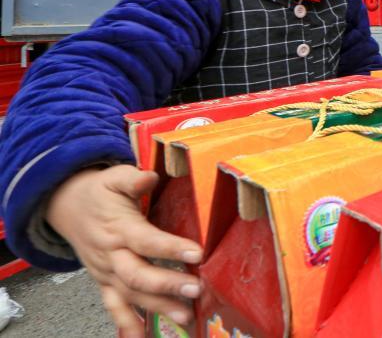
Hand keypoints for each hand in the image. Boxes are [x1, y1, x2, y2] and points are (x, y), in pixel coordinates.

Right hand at [46, 166, 202, 336]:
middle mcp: (111, 254)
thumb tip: (150, 177)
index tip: (198, 253)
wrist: (65, 206)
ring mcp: (106, 272)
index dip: (171, 247)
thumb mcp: (113, 177)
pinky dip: (127, 324)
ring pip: (131, 295)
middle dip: (167, 285)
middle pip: (138, 274)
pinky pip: (114, 307)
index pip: (146, 240)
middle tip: (195, 289)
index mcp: (119, 228)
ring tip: (185, 317)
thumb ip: (132, 178)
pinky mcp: (104, 282)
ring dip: (157, 307)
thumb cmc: (98, 192)